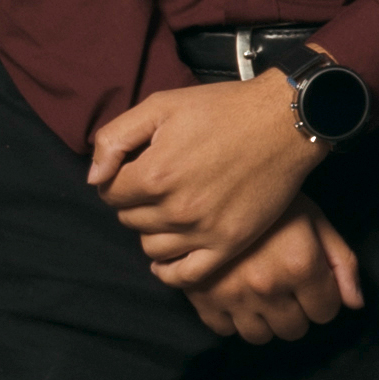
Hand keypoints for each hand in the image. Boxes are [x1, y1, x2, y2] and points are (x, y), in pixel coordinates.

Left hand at [89, 77, 321, 287]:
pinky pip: (186, 274)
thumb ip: (115, 138)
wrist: (283, 122)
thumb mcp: (161, 105)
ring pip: (151, 247)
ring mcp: (204, 230)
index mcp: (154, 174)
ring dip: (151, 231)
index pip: (109, 193)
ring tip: (166, 212)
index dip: (117, 180)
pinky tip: (167, 261)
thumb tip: (94, 177)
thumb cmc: (223, 109)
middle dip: (134, 203)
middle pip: (129, 220)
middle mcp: (176, 209)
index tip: (135, 170)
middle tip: (156, 186)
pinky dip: (170, 271)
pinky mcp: (229, 243)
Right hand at [184, 205, 369, 344]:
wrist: (214, 183)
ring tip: (265, 296)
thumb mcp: (316, 220)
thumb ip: (342, 263)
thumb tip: (355, 304)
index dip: (324, 298)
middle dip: (297, 312)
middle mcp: (267, 285)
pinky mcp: (202, 297)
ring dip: (266, 321)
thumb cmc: (274, 201)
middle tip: (289, 289)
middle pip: (294, 330)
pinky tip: (238, 297)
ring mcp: (232, 294)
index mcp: (300, 265)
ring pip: (260, 336)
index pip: (325, 312)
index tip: (313, 284)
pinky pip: (225, 330)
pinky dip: (233, 319)